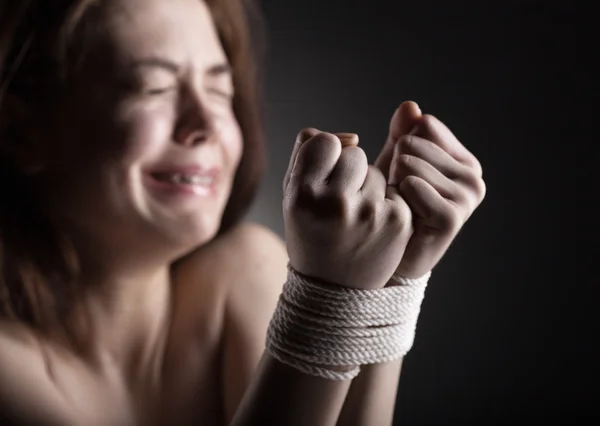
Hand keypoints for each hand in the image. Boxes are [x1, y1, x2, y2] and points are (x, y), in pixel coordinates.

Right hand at [283, 128, 412, 289]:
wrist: (334, 289)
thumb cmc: (311, 233)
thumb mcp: (293, 195)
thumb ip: (309, 152)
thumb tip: (352, 136)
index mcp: (303, 193)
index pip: (324, 141)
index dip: (325, 158)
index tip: (322, 182)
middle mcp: (335, 202)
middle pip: (355, 153)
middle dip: (349, 172)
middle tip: (340, 205)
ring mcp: (369, 212)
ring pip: (376, 171)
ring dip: (369, 188)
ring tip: (356, 218)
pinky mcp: (397, 221)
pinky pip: (395, 189)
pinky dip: (387, 204)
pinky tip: (375, 227)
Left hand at [375, 102, 486, 278]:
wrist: (389, 254)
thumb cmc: (393, 205)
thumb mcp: (395, 163)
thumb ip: (402, 134)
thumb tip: (411, 106)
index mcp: (463, 160)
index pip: (425, 126)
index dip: (401, 147)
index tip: (403, 174)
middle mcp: (472, 176)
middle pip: (414, 143)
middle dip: (395, 168)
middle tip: (400, 194)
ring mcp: (467, 198)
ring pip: (410, 165)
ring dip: (393, 185)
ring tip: (401, 205)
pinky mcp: (452, 218)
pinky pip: (413, 186)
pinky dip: (397, 198)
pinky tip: (402, 214)